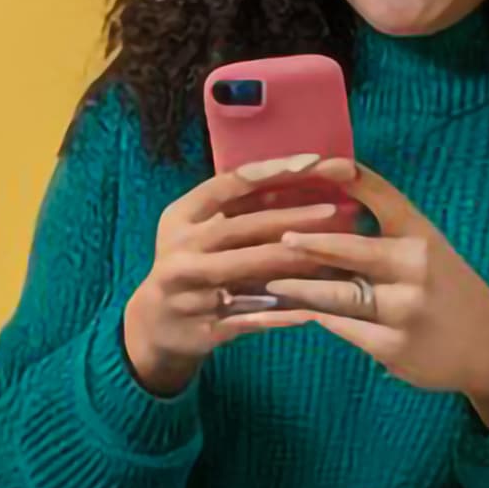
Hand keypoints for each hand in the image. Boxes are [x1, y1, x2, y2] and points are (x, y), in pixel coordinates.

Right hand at [119, 163, 351, 395]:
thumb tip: (302, 177)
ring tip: (330, 255)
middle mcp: (181, 249)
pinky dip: (280, 314)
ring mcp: (188, 290)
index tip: (312, 161)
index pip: (229, 183)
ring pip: (246, 271)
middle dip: (290, 218)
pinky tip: (312, 311)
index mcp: (181, 216)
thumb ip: (241, 209)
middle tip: (333, 210)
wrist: (155, 324)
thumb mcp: (201, 230)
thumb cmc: (191, 264)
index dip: (272, 171)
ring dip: (291, 262)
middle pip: (241, 227)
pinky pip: (249, 318)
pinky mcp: (202, 325)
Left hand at [232, 155, 488, 425]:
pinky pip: (344, 328)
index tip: (304, 164)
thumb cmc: (447, 290)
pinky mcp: (394, 345)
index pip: (375, 191)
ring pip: (338, 294)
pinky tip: (293, 314)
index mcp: (419, 232)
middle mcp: (415, 264)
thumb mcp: (425, 248)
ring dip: (299, 288)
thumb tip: (317, 210)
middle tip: (272, 237)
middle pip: (348, 247)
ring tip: (267, 283)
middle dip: (306, 242)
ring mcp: (404, 307)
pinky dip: (317, 319)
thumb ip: (382, 230)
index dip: (338, 175)